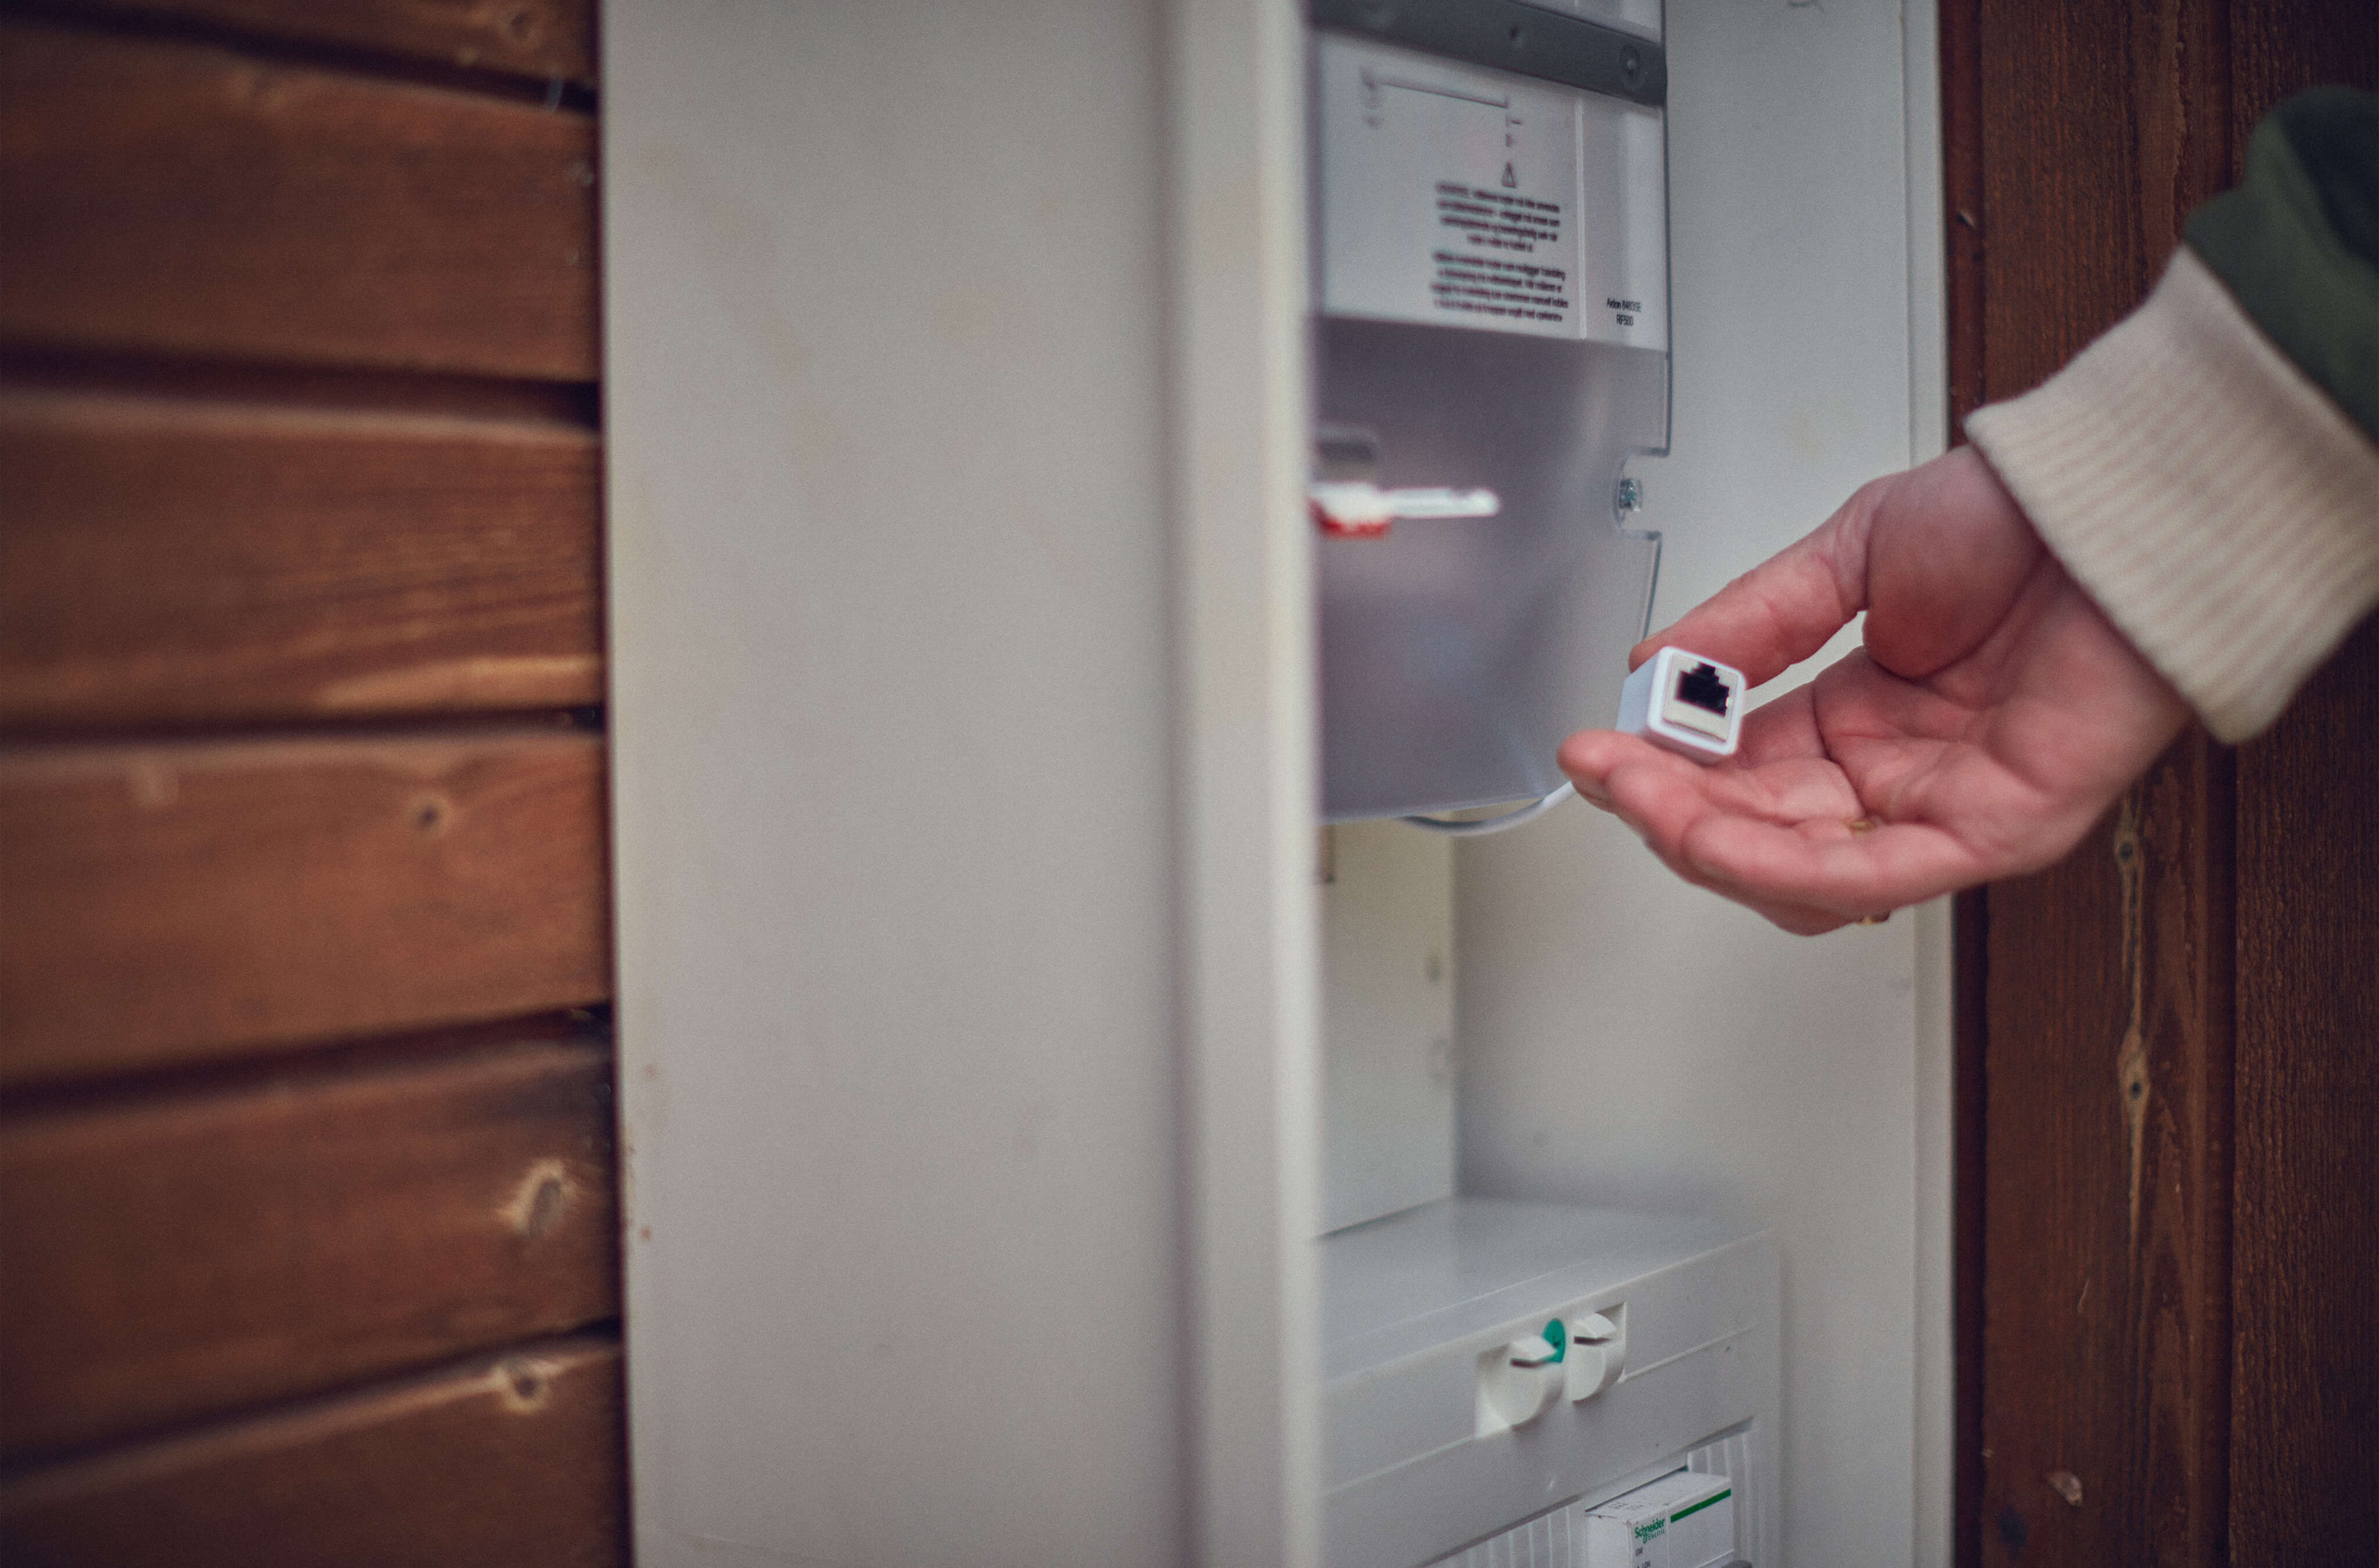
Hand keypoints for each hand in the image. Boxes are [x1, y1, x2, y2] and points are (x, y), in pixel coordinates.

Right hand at [1557, 446, 2189, 933]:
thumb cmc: (2020, 517)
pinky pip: (1876, 874)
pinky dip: (1786, 864)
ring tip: (1643, 798)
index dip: (1662, 770)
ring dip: (1708, 843)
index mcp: (1857, 718)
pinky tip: (1715, 835)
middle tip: (1605, 772)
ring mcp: (1947, 811)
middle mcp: (1896, 777)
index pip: (1737, 778)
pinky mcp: (1997, 831)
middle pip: (1757, 837)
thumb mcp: (1850, 552)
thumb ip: (1752, 623)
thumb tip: (1657, 672)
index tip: (1598, 745)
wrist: (2121, 499)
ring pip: (1802, 872)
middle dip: (1667, 810)